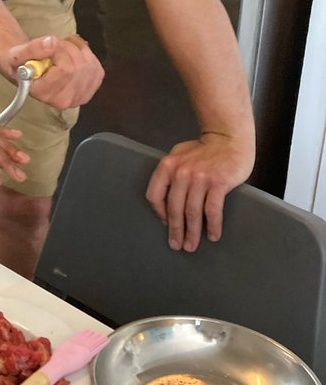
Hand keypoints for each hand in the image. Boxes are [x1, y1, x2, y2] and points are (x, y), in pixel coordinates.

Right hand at [7, 34, 103, 109]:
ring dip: (76, 48)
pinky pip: (95, 64)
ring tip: (61, 48)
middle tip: (54, 45)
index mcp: (45, 94)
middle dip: (67, 47)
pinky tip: (71, 52)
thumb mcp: (16, 55)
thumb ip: (31, 49)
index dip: (59, 51)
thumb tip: (52, 42)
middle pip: (78, 66)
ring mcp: (81, 95)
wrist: (29, 72)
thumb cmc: (21, 65)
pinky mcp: (91, 87)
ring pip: (88, 63)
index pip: (65, 70)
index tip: (47, 46)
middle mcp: (64, 100)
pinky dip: (85, 52)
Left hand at [145, 132, 254, 250]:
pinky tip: (213, 235)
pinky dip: (212, 225)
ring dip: (192, 232)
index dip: (159, 213)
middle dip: (175, 230)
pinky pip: (212, 210)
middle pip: (174, 208)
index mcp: (168, 166)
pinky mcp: (218, 183)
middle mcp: (181, 172)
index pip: (154, 195)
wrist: (229, 139)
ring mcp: (199, 177)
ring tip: (192, 245)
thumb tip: (164, 205)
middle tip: (177, 245)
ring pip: (192, 212)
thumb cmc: (204, 150)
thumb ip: (170, 175)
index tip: (166, 223)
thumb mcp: (179, 156)